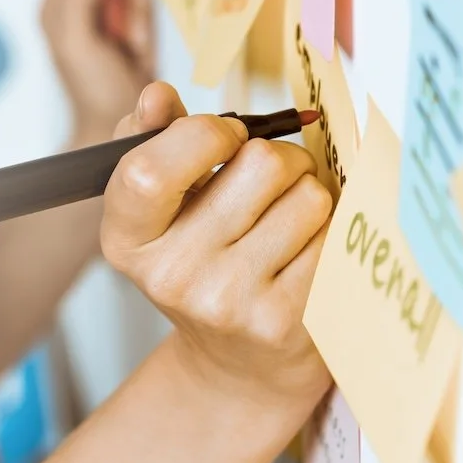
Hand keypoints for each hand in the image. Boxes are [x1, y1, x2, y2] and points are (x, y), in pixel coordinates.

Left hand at [41, 0, 156, 146]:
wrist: (119, 123)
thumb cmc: (93, 88)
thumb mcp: (75, 38)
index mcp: (56, 3)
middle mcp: (80, 2)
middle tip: (129, 5)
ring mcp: (107, 13)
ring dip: (138, 6)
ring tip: (133, 41)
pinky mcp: (131, 25)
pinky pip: (143, 4)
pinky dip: (147, 21)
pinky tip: (140, 46)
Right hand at [100, 83, 333, 408]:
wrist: (243, 367)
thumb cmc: (208, 265)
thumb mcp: (166, 211)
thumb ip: (155, 141)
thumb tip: (156, 95)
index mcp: (127, 239)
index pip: (149, 169)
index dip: (205, 134)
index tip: (228, 136)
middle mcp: (172, 276)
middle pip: (259, 164)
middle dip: (280, 158)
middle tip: (275, 181)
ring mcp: (230, 303)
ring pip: (308, 197)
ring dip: (311, 196)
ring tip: (292, 223)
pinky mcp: (287, 320)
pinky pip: (335, 237)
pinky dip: (332, 233)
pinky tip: (310, 254)